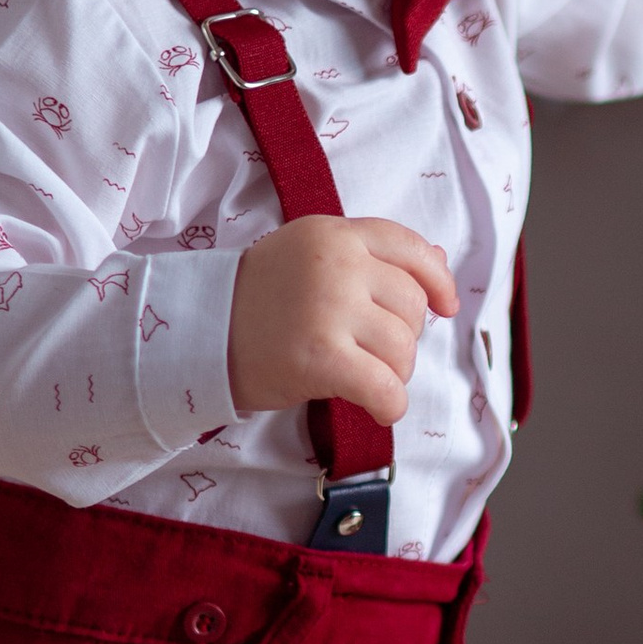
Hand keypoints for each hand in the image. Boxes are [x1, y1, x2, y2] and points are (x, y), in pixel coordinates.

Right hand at [227, 215, 458, 420]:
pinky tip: (379, 409)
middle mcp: (336, 263)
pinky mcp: (320, 356)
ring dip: (393, 373)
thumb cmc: (257, 301)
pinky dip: (390, 405)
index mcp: (334, 234)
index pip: (409, 248)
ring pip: (403, 348)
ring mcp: (328, 308)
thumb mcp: (310, 257)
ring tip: (362, 375)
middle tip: (368, 352)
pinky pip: (384, 387)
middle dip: (402, 337)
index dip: (437, 280)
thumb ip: (371, 257)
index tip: (446, 306)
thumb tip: (440, 262)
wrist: (197, 333)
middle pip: (411, 305)